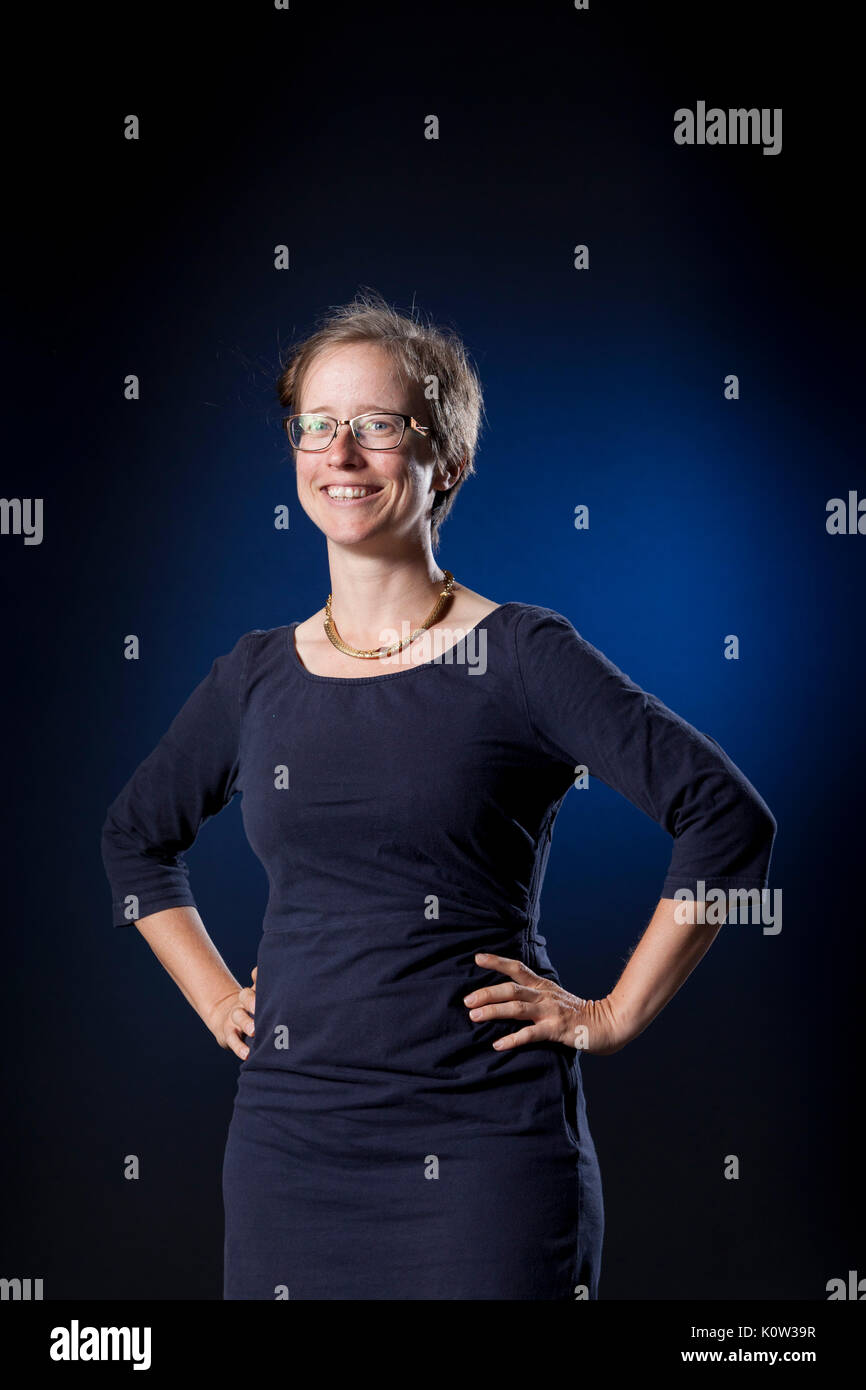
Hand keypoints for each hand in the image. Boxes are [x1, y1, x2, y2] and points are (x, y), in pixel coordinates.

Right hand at [209, 966, 256, 1059]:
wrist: (224, 1018)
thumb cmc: (250, 1008)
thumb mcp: (256, 995)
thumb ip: (261, 985)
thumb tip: (261, 971)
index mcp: (250, 994)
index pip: (254, 983)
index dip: (257, 981)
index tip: (260, 979)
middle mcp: (241, 1004)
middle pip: (245, 998)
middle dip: (252, 1002)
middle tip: (258, 1007)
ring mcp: (234, 1020)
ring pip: (239, 1019)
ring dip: (246, 1024)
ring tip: (253, 1030)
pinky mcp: (229, 1035)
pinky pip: (234, 1041)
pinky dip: (239, 1048)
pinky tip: (247, 1053)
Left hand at [464, 953, 624, 1055]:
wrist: (610, 1023)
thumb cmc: (580, 1014)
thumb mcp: (556, 999)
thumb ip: (537, 998)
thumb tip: (512, 1000)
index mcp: (544, 987)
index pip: (517, 969)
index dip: (497, 962)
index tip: (477, 958)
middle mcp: (544, 996)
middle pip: (511, 989)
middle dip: (486, 993)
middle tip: (467, 1001)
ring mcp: (550, 1012)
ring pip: (516, 1008)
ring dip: (493, 1011)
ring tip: (474, 1017)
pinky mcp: (557, 1029)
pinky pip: (531, 1033)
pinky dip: (513, 1039)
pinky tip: (498, 1044)